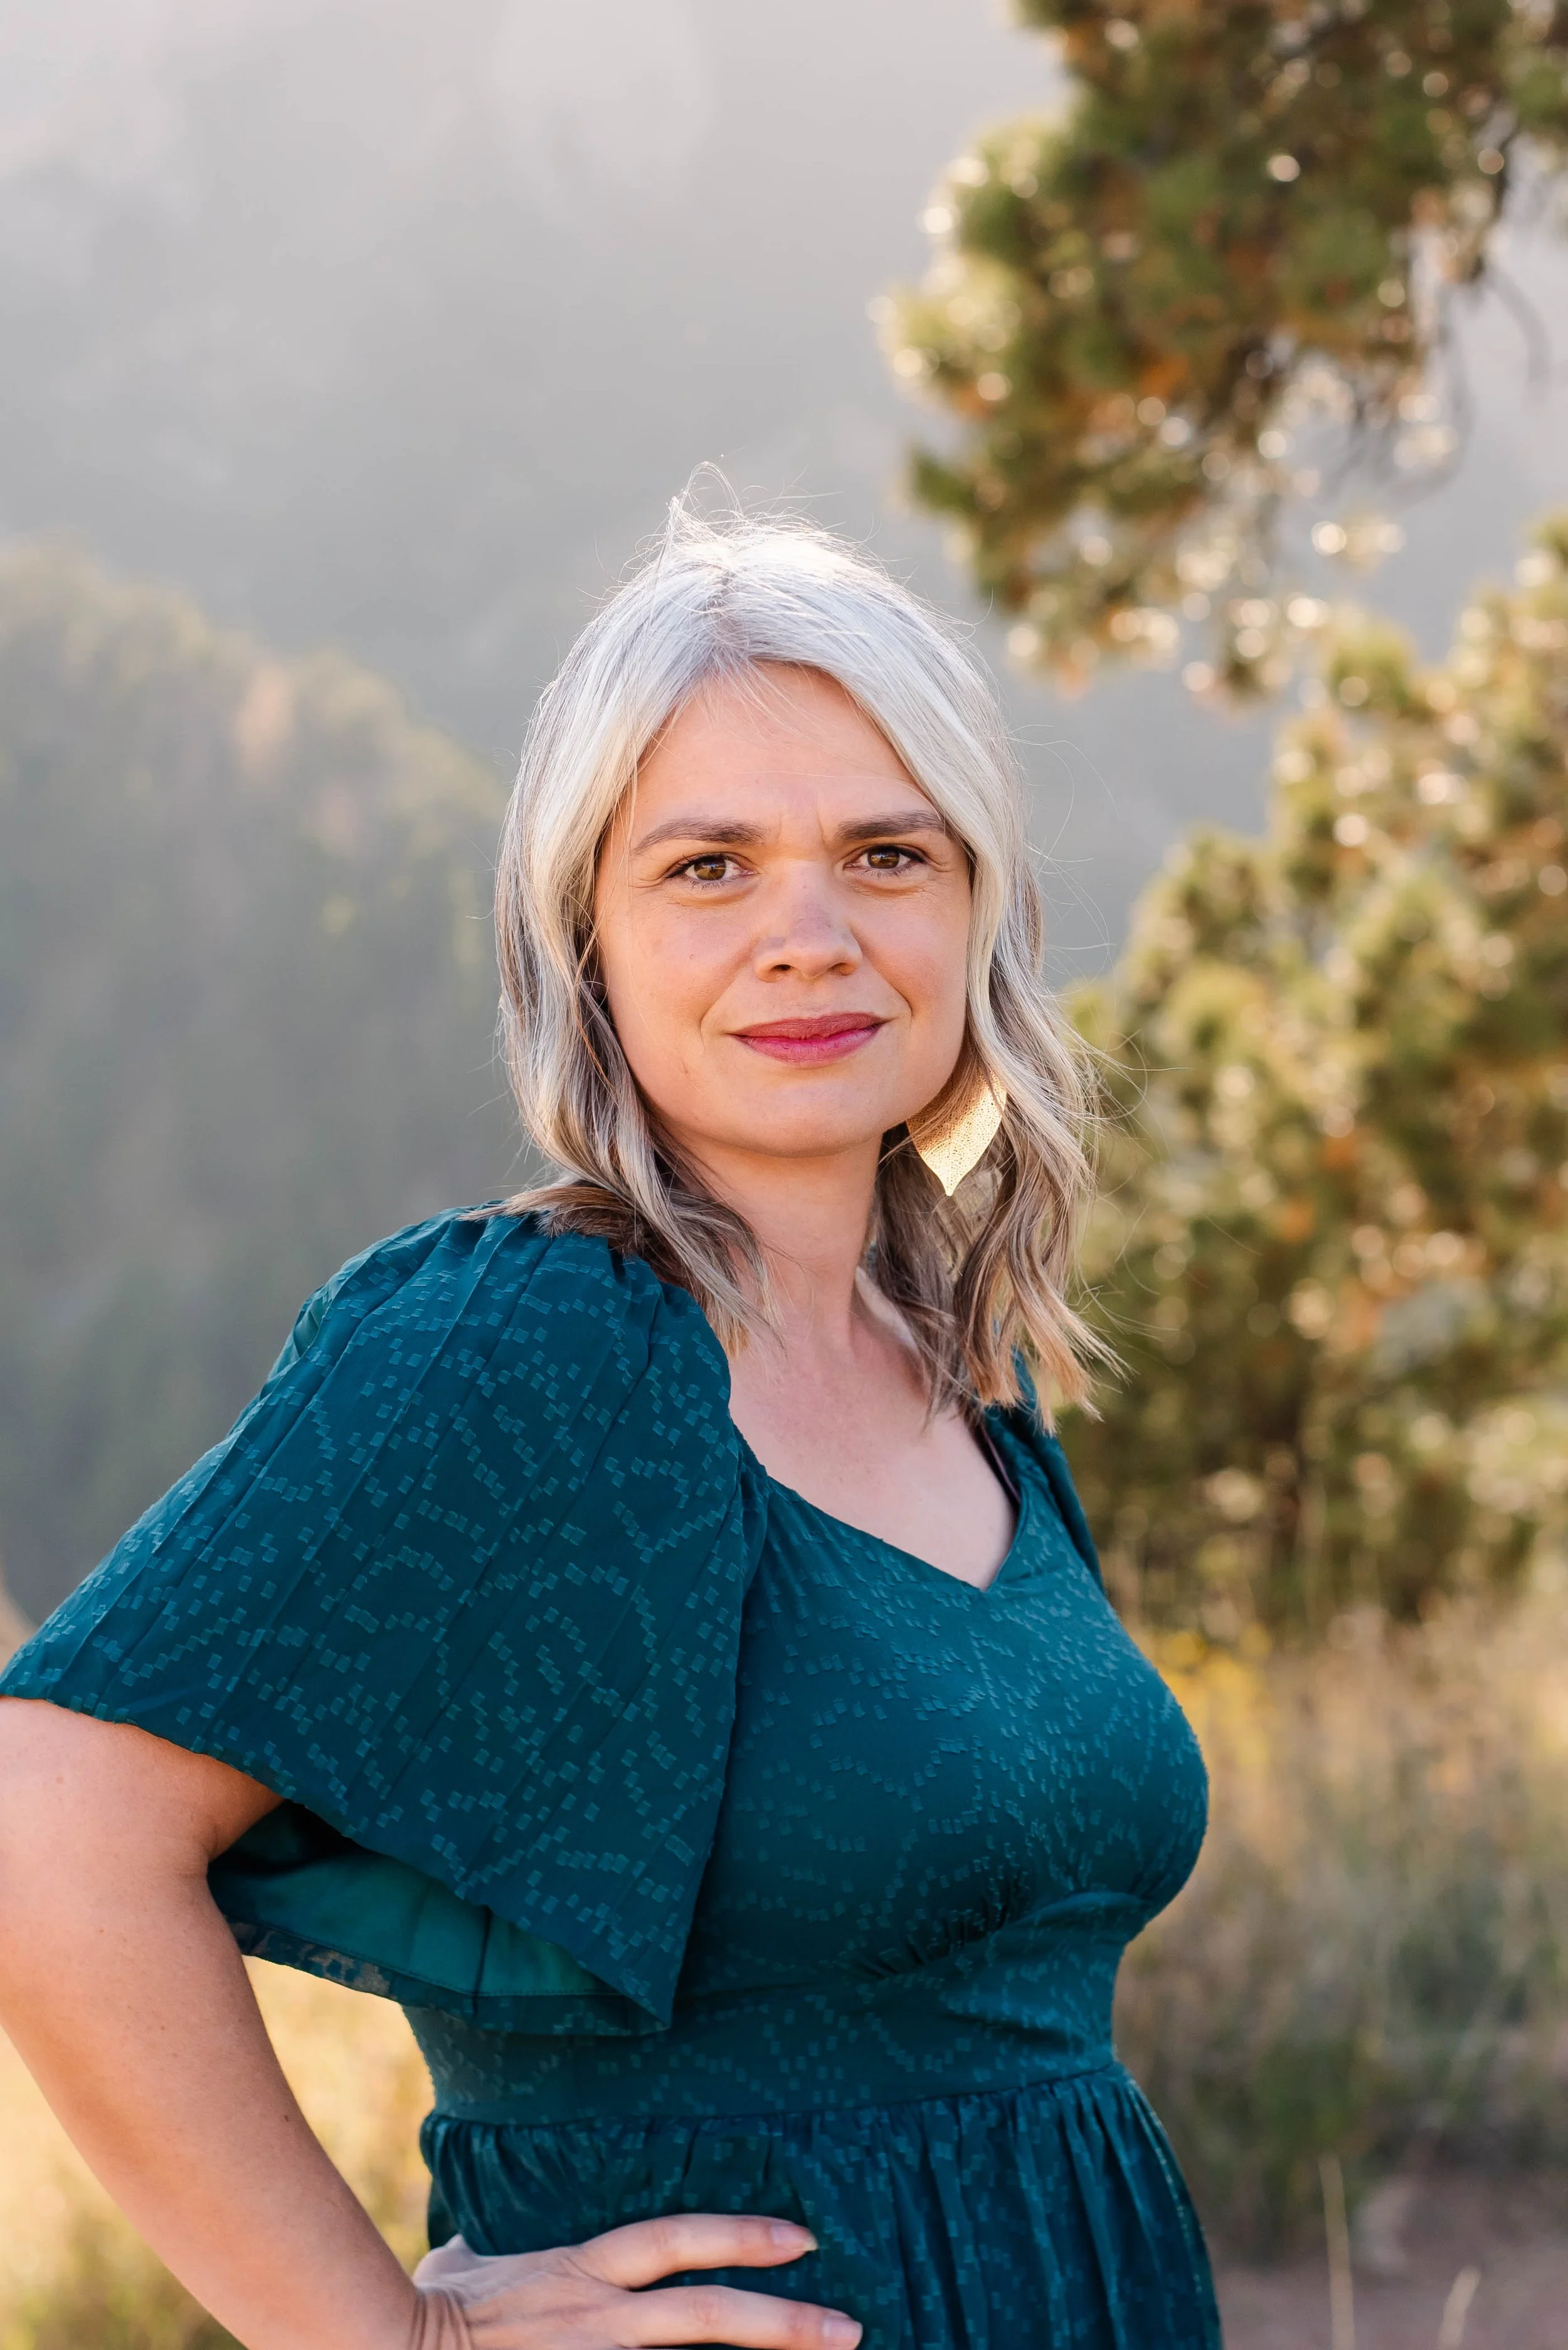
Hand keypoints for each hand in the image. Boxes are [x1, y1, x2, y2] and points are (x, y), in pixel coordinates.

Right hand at [409, 2215, 862, 2349]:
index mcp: (578, 2271)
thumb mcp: (461, 2268)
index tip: (801, 2240)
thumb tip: (475, 2245)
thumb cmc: (420, 2311)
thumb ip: (486, 2255)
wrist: (386, 2346)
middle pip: (705, 2313)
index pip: (674, 2242)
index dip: (740, 2237)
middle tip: (851, 2328)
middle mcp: (596, 2316)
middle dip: (783, 2322)